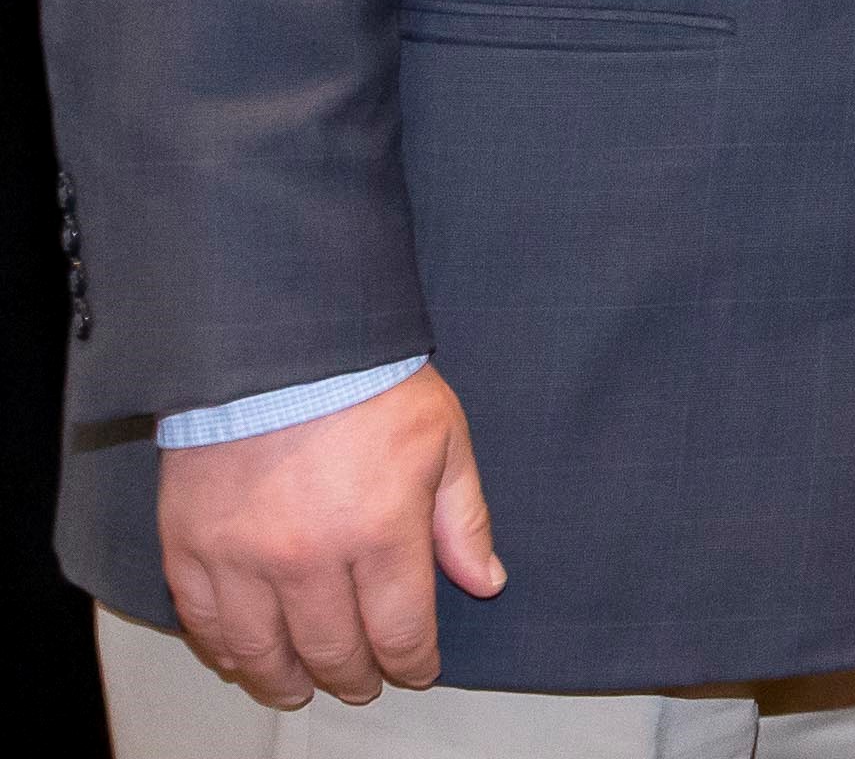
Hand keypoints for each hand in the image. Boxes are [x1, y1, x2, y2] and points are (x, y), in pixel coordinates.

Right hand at [155, 369, 503, 708]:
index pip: (399, 630)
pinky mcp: (189, 546)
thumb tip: (485, 582)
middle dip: (354, 677)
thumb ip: (463, 520)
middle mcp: (309, 557)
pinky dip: (222, 651)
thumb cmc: (369, 384)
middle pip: (332, 649)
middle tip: (361, 686)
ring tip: (299, 690)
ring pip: (263, 650)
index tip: (416, 670)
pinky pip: (203, 622)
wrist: (279, 344)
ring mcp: (242, 557)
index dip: (411, 662)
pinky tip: (240, 659)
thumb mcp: (445, 440)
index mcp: (380, 532)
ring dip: (284, 681)